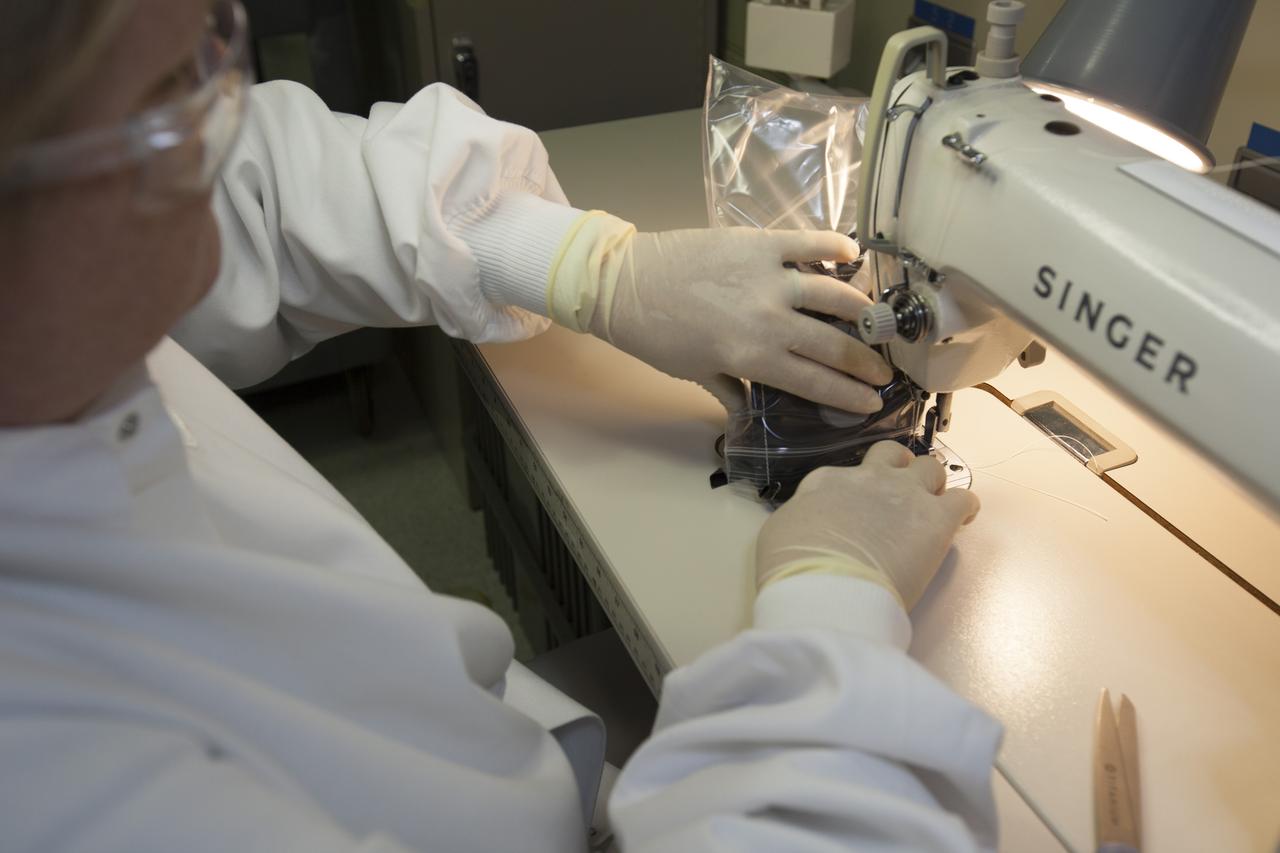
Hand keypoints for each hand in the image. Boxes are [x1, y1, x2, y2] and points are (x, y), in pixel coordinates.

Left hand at [548, 219, 891, 412]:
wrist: (623, 283)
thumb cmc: (655, 336)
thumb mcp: (694, 373)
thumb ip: (730, 392)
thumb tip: (749, 416)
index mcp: (752, 357)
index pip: (814, 381)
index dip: (848, 394)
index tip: (871, 401)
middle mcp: (769, 319)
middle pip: (833, 344)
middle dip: (864, 361)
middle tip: (882, 370)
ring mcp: (767, 277)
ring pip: (833, 294)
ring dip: (860, 309)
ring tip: (874, 320)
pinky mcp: (759, 243)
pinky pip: (807, 242)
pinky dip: (834, 245)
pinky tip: (852, 252)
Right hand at [755, 441, 980, 609]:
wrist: (827, 589)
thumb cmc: (793, 569)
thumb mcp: (779, 534)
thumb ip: (801, 518)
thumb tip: (812, 523)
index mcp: (827, 482)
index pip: (845, 474)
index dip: (854, 491)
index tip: (857, 511)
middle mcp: (868, 478)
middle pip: (891, 455)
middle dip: (898, 469)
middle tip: (899, 495)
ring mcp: (905, 494)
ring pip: (930, 468)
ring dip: (931, 486)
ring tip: (931, 509)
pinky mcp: (937, 519)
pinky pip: (964, 499)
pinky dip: (964, 509)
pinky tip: (960, 522)